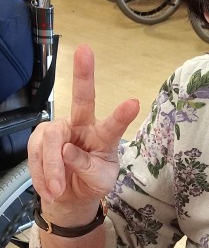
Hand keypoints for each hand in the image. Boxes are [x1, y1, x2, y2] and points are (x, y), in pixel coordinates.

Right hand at [27, 44, 139, 206]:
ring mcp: (59, 130)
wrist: (69, 196)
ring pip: (52, 141)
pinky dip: (42, 176)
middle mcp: (82, 125)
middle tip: (85, 50)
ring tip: (58, 190)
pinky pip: (36, 154)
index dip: (123, 114)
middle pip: (82, 99)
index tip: (134, 102)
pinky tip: (50, 188)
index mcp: (104, 135)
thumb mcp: (98, 181)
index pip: (114, 124)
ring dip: (52, 169)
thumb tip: (66, 151)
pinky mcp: (39, 138)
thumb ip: (87, 167)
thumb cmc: (91, 182)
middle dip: (83, 74)